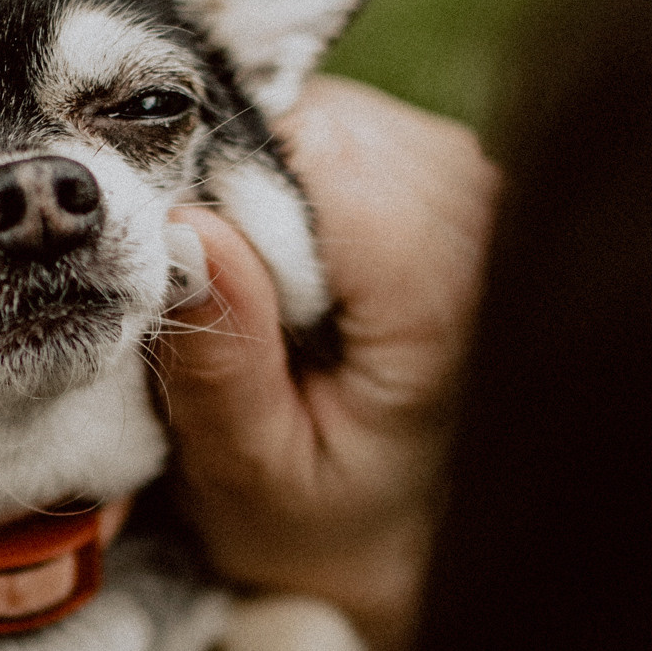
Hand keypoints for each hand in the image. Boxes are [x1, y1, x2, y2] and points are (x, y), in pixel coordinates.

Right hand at [159, 76, 496, 650]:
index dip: (213, 196)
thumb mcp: (254, 477)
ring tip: (254, 300)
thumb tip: (188, 233)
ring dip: (253, 188)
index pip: (307, 156)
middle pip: (307, 123)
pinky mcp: (439, 161)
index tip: (176, 284)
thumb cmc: (327, 522)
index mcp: (444, 289)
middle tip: (211, 306)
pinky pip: (328, 126)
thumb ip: (223, 367)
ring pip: (310, 114)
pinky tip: (284, 271)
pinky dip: (282, 182)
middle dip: (232, 195)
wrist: (406, 536)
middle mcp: (476, 205)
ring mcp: (466, 172)